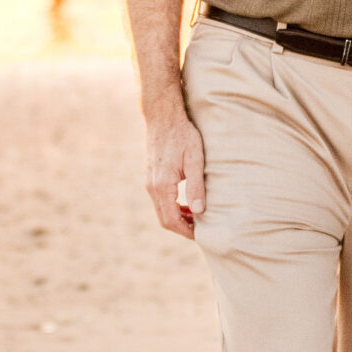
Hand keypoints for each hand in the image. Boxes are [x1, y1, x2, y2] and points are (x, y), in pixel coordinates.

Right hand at [144, 94, 206, 240]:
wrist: (162, 117)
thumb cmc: (182, 135)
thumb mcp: (194, 159)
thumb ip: (196, 186)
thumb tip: (199, 212)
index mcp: (162, 185)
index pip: (171, 220)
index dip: (186, 231)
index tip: (202, 234)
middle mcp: (152, 186)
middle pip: (164, 219)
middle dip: (182, 228)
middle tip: (201, 229)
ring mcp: (149, 182)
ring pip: (161, 210)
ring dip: (177, 217)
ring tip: (196, 217)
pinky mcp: (151, 176)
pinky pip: (159, 199)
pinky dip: (172, 206)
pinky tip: (186, 202)